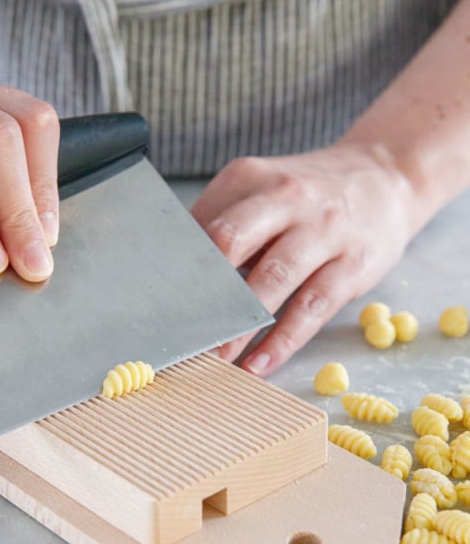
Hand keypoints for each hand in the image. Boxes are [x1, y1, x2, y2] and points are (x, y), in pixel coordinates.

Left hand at [191, 142, 419, 375]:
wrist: (386, 178)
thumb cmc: (309, 195)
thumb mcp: (262, 189)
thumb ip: (222, 223)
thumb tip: (174, 274)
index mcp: (250, 178)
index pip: (202, 226)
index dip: (177, 268)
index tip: (157, 306)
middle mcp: (286, 198)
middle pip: (232, 243)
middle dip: (203, 293)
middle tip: (180, 333)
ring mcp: (322, 231)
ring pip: (273, 280)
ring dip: (239, 326)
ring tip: (215, 361)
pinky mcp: (351, 265)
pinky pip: (311, 309)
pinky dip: (282, 343)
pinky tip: (259, 366)